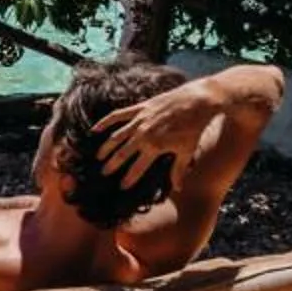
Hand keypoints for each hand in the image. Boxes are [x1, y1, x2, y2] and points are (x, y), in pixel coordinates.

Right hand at [93, 82, 215, 186]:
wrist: (197, 102)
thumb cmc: (194, 128)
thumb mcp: (187, 151)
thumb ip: (178, 170)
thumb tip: (178, 188)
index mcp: (155, 147)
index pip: (137, 168)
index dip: (129, 178)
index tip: (122, 186)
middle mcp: (143, 135)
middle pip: (122, 153)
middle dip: (112, 165)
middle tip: (104, 173)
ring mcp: (139, 120)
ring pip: (116, 137)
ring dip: (106, 148)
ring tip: (99, 157)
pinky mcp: (139, 108)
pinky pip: (117, 116)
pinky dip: (105, 122)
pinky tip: (95, 130)